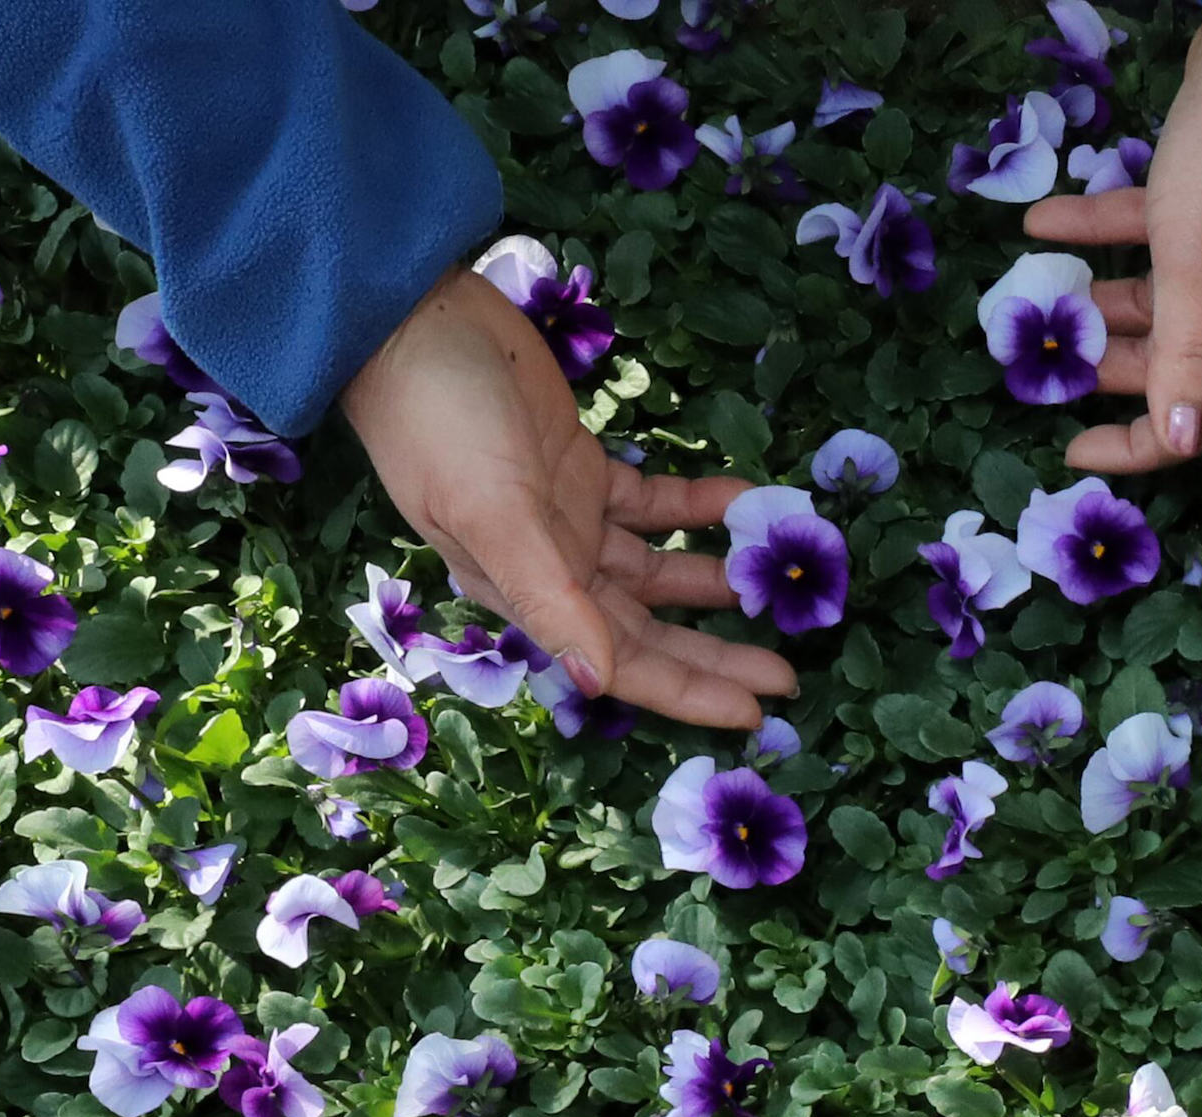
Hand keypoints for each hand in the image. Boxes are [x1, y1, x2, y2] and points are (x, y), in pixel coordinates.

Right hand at [340, 270, 800, 730]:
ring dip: (717, 581)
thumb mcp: (494, 514)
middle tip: (791, 673)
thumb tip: (598, 681)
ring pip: (657, 572)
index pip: (622, 661)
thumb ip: (548, 597)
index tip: (757, 712)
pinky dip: (699, 507)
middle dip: (717, 653)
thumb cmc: (439, 421)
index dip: (689, 691)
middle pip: (649, 628)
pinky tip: (746, 504)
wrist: (411, 318)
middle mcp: (550, 568)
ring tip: (782, 590)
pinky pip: (655, 503)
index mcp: (525, 593)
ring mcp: (568, 518)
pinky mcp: (581, 466)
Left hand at [1023, 22, 1201, 474]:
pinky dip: (1095, 235)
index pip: (1190, 420)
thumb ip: (1187, 356)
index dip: (1133, 446)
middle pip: (1164, 365)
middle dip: (1102, 368)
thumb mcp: (1200, 267)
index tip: (1068, 450)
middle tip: (1038, 355)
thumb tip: (1182, 445)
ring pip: (1151, 305)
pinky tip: (1043, 221)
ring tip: (1035, 289)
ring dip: (1094, 303)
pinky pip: (1143, 238)